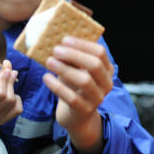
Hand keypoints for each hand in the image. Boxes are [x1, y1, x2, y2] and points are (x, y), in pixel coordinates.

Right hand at [0, 60, 21, 125]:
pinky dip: (16, 100)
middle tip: (9, 73)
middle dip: (10, 83)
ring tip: (3, 87)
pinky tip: (7, 97)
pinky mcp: (2, 122)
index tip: (6, 70)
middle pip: (8, 98)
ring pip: (14, 102)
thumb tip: (10, 67)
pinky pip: (18, 109)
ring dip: (12, 91)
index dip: (5, 80)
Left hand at [42, 36, 113, 153]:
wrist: (75, 115)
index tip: (64, 39)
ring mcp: (97, 98)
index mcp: (107, 70)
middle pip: (94, 65)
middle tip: (55, 50)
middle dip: (74, 55)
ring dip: (65, 69)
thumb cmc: (74, 86)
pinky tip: (46, 78)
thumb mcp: (76, 70)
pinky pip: (71, 97)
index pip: (100, 52)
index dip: (82, 44)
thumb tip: (57, 39)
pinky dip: (57, 86)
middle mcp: (106, 84)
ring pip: (84, 80)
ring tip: (49, 61)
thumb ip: (73, 57)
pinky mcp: (85, 110)